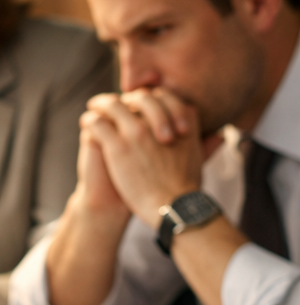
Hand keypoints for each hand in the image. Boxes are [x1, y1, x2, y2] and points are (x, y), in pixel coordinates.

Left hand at [82, 90, 205, 227]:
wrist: (173, 207)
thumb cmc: (186, 189)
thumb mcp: (200, 159)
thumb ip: (205, 143)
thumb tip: (217, 135)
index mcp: (181, 121)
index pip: (164, 96)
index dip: (150, 98)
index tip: (139, 102)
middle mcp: (159, 121)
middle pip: (140, 97)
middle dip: (126, 97)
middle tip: (112, 101)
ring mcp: (137, 132)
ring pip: (114, 106)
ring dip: (102, 104)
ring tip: (93, 106)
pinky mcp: (118, 146)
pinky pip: (98, 124)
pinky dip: (91, 121)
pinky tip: (87, 123)